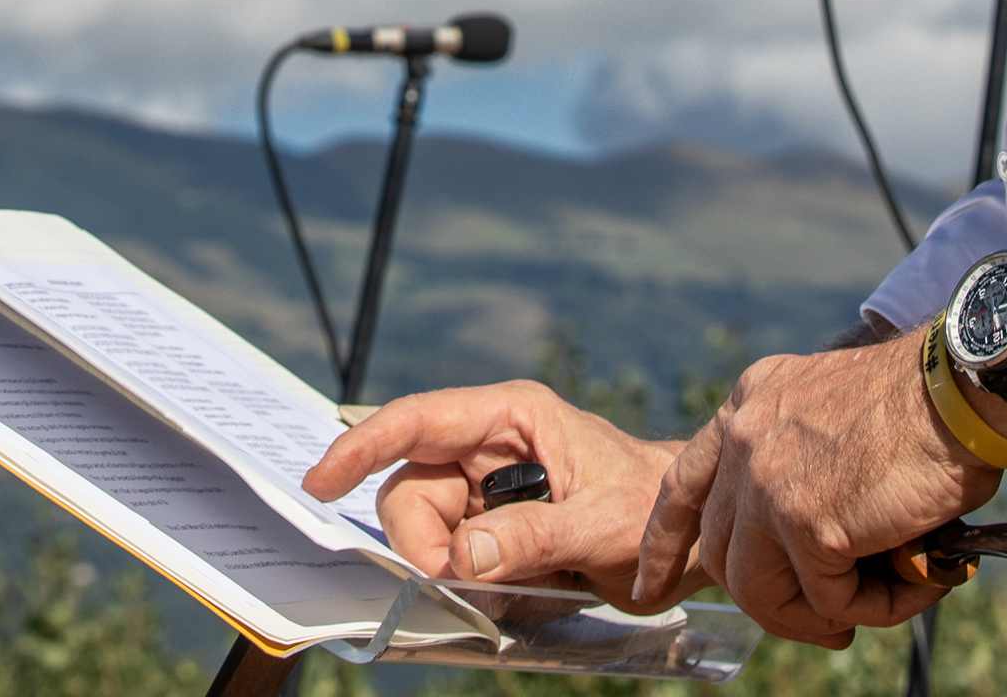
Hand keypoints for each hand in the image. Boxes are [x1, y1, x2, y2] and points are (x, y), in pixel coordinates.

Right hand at [304, 380, 682, 604]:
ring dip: (453, 567)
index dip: (362, 446)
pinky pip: (456, 555)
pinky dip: (473, 582)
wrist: (686, 537)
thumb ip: (532, 538)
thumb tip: (460, 555)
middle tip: (455, 581)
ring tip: (515, 588)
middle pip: (413, 488)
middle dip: (422, 539)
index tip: (320, 482)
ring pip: (429, 528)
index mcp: (512, 417)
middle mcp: (491, 445)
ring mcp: (490, 486)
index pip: (418, 421)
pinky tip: (525, 589)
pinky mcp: (495, 525)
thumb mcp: (602, 525)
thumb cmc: (655, 509)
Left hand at [630, 342, 996, 645]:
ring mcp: (768, 483)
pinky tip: (916, 584)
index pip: (683, 483)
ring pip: (761, 592)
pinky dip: (875, 608)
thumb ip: (801, 464)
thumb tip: (808, 551)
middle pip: (723, 552)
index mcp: (750, 402)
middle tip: (826, 623)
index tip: (650, 586)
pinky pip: (829, 600)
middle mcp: (746, 438)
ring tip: (875, 609)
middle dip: (768, 601)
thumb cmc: (926, 404)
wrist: (964, 387)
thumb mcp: (833, 415)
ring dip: (819, 616)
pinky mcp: (807, 525)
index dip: (666, 542)